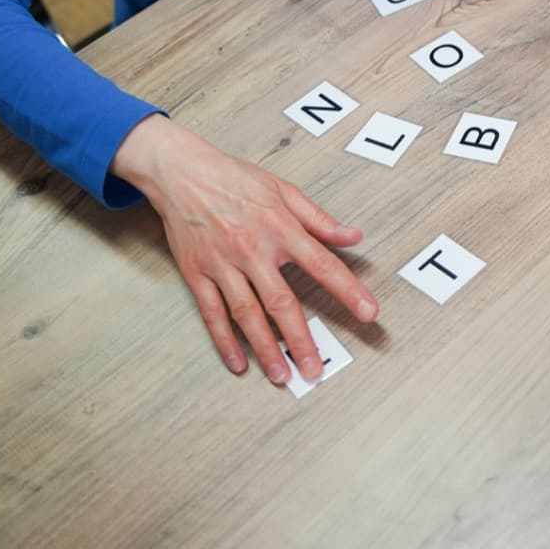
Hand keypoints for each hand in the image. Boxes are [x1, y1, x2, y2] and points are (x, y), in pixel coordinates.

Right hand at [112, 116, 378, 385]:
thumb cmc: (235, 179)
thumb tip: (353, 237)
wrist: (181, 172)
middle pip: (281, 302)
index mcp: (280, 228)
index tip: (368, 313)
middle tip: (315, 369)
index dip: (348, 290)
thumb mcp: (284, 190)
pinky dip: (224, 341)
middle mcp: (253, 250)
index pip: (322, 264)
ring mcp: (223, 264)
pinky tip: (238, 363)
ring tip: (282, 375)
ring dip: (266, 349)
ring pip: (247, 314)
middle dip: (301, 339)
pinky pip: (212, 313)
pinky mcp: (197, 274)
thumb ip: (320, 219)